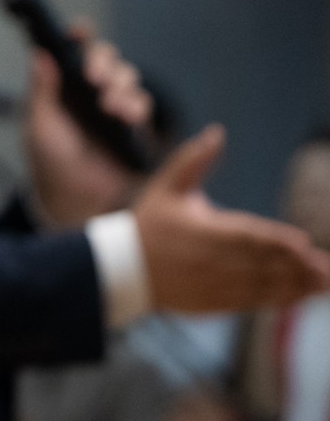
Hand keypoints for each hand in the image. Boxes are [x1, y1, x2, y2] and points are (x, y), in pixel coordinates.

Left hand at [25, 23, 150, 226]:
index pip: (71, 52)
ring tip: (110, 107)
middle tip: (94, 78)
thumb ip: (41, 92)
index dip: (77, 37)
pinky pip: (141, 103)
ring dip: (120, 85)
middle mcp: (89, 92)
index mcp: (62, 87)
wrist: (78, 203)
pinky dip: (136, 104)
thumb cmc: (51, 164)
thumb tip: (38, 54)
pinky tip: (127, 117)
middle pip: (104, 58)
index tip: (80, 30)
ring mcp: (113, 107)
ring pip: (125, 77)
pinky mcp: (134, 126)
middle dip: (102, 61)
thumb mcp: (40, 127)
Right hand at [137, 125, 329, 312]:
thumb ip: (193, 159)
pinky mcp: (214, 303)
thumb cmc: (150, 222)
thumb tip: (217, 132)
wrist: (125, 268)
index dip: (273, 240)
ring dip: (295, 287)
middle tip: (327, 268)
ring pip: (261, 287)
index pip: (244, 235)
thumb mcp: (166, 185)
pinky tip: (300, 296)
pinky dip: (279, 300)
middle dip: (296, 267)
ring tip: (323, 284)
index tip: (302, 243)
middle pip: (259, 265)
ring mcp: (212, 284)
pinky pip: (252, 302)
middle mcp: (209, 260)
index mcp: (200, 230)